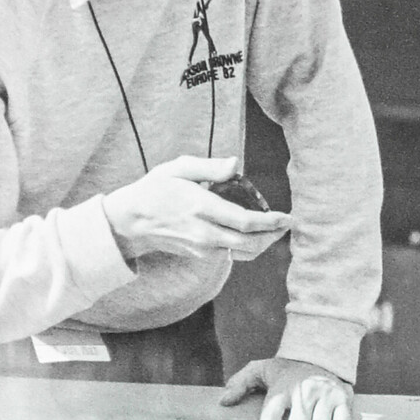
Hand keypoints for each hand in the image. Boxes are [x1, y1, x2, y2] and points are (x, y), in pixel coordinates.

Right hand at [105, 155, 291, 267]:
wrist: (133, 221)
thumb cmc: (156, 189)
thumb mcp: (178, 168)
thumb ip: (209, 167)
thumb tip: (236, 164)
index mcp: (201, 208)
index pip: (245, 222)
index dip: (270, 222)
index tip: (287, 216)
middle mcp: (205, 233)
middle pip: (249, 243)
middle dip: (273, 236)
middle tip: (287, 224)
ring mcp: (203, 248)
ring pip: (243, 253)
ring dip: (263, 243)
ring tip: (274, 230)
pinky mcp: (201, 255)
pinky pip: (232, 254)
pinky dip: (247, 246)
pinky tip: (252, 234)